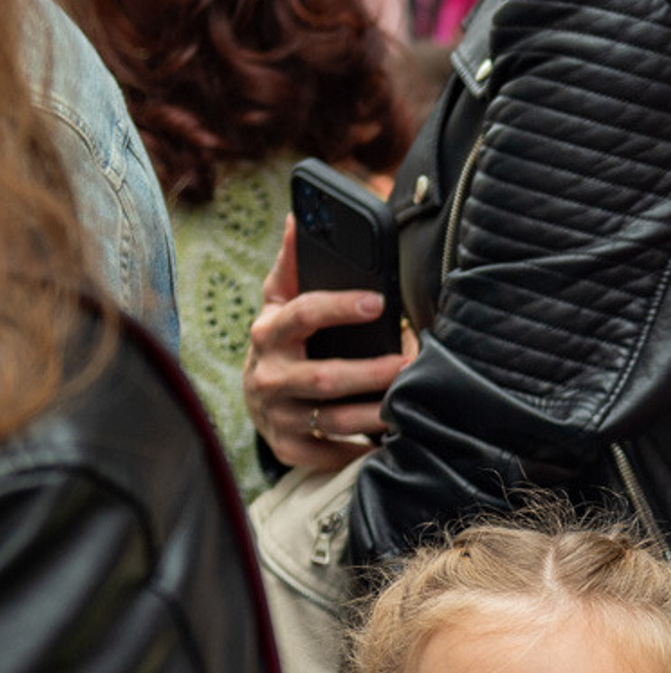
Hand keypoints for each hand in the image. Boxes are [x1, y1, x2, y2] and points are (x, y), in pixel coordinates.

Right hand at [244, 217, 410, 471]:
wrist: (257, 396)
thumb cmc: (283, 341)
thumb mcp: (280, 302)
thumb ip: (292, 264)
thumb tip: (298, 218)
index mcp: (269, 332)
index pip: (302, 315)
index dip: (338, 307)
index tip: (377, 301)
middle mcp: (268, 376)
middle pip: (324, 378)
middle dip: (371, 373)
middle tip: (412, 363)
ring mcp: (277, 416)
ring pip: (333, 420)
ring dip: (376, 415)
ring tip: (412, 403)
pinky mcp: (289, 447)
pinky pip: (329, 455)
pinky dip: (360, 451)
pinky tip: (391, 442)